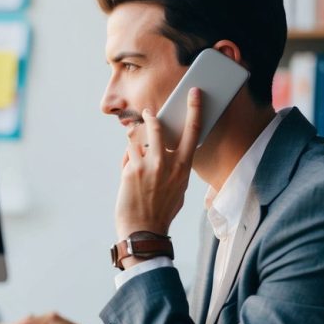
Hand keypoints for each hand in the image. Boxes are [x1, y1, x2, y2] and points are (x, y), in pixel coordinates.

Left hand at [114, 88, 201, 243]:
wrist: (144, 230)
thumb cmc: (162, 210)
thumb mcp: (178, 188)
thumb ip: (175, 168)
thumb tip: (168, 151)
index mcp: (184, 167)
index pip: (193, 131)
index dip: (194, 109)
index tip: (194, 93)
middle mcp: (167, 163)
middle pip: (158, 128)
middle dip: (151, 117)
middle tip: (148, 112)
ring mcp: (148, 165)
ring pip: (137, 140)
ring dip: (135, 146)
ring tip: (136, 159)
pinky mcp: (132, 170)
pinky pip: (129, 154)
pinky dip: (128, 160)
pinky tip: (129, 174)